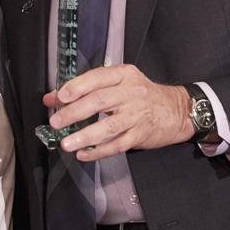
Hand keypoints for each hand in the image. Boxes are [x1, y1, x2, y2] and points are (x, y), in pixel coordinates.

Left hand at [43, 64, 193, 160]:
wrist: (176, 110)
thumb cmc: (143, 96)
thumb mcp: (119, 83)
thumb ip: (86, 88)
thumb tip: (53, 98)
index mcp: (124, 75)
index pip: (97, 78)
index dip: (76, 87)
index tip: (59, 97)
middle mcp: (131, 93)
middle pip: (99, 101)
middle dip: (74, 112)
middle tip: (56, 122)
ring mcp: (137, 115)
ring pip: (108, 126)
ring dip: (85, 136)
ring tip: (67, 143)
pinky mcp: (141, 134)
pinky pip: (117, 144)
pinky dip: (99, 151)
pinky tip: (84, 154)